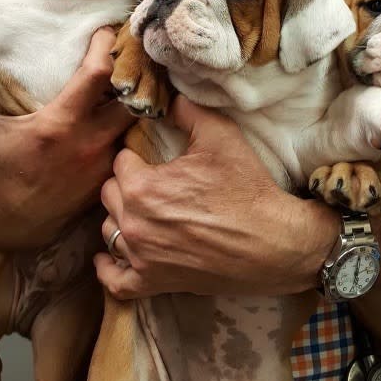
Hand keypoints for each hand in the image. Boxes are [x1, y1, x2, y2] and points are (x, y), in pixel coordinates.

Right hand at [0, 28, 132, 248]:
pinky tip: (122, 116)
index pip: (99, 74)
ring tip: (130, 82)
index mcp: (61, 124)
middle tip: (128, 56)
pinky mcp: (108, 178)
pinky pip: (128, 146)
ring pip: (134, 123)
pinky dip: (126, 129)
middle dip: (133, 74)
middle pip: (132, 96)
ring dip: (133, 102)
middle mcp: (90, 143)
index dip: (105, 47)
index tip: (104, 31)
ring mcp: (103, 163)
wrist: (11, 228)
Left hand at [95, 95, 339, 298]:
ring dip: (120, 218)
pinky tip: (110, 256)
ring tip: (141, 210)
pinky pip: (114, 281)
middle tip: (150, 180)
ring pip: (109, 232)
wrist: (273, 242)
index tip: (151, 155)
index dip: (136, 154)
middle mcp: (134, 224)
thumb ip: (188, 111)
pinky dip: (108, 268)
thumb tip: (168, 96)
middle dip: (125, 183)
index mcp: (142, 187)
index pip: (120, 161)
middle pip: (109, 195)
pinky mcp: (153, 283)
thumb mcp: (220, 136)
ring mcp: (141, 259)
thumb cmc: (246, 188)